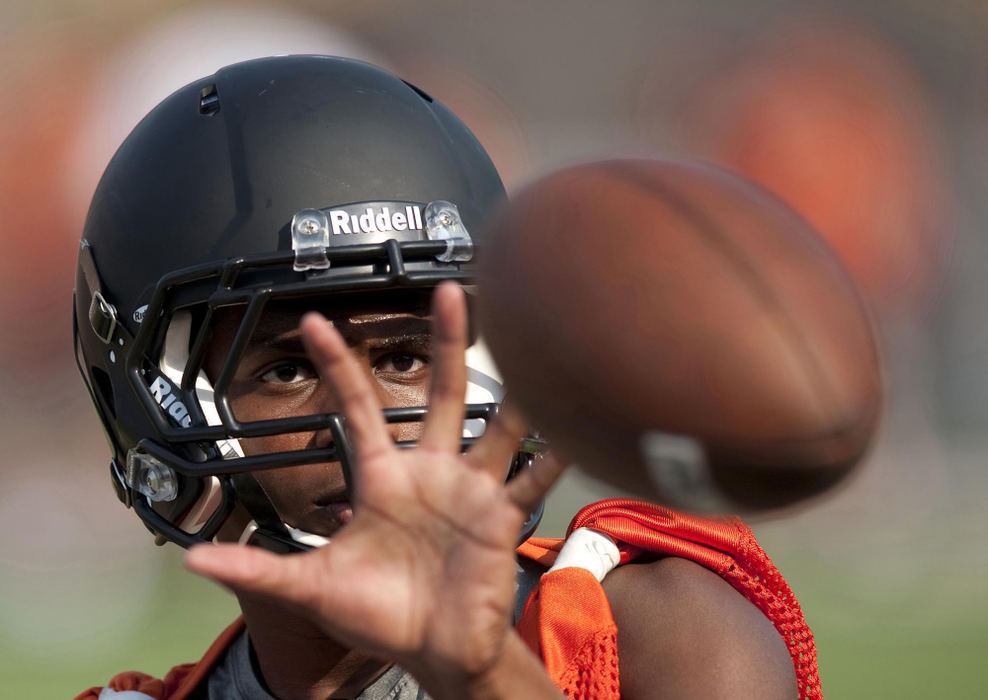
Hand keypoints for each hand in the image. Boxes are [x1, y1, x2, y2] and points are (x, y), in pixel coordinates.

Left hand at [185, 282, 564, 697]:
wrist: (434, 649)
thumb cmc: (379, 612)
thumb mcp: (313, 586)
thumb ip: (259, 568)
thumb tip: (193, 559)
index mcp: (384, 478)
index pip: (359, 408)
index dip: (339, 365)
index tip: (315, 322)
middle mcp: (432, 471)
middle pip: (442, 393)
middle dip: (447, 343)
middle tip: (451, 292)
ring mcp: (470, 490)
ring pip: (496, 428)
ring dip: (514, 394)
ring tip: (536, 349)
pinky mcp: (500, 519)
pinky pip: (531, 482)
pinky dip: (552, 459)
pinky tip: (574, 432)